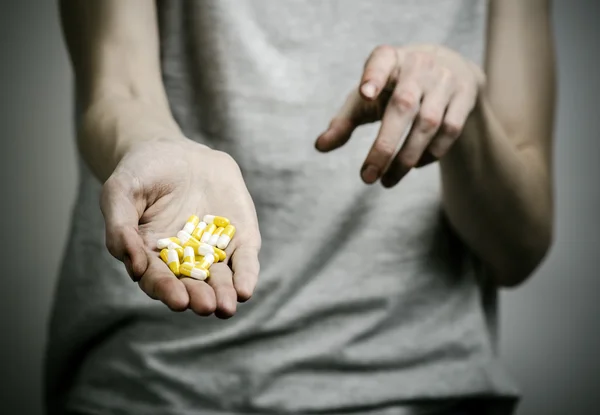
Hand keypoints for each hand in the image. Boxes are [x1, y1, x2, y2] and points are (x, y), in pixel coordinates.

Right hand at [100, 137, 260, 317]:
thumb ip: (120, 228)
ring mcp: (213, 250)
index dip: (166, 290)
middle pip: (190, 284)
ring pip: (219, 278)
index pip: (158, 279)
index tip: (177, 300)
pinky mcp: (239, 237)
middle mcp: (184, 259)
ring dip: (223, 294)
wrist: (177, 151)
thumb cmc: (142, 172)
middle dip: (198, 297)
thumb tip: (133, 266)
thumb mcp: (120, 192)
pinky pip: (244, 259)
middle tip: (205, 306)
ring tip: (226, 306)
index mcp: (151, 255)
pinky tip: (245, 290)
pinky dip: (246, 274)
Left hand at [315, 44, 484, 186]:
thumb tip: (319, 147)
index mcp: (389, 59)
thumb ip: (344, 121)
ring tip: (385, 182)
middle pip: (404, 106)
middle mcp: (419, 66)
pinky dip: (431, 153)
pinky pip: (450, 131)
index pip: (381, 62)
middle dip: (384, 146)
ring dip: (406, 158)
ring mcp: (445, 80)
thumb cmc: (394, 87)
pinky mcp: (465, 97)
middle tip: (366, 178)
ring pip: (429, 124)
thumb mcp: (367, 98)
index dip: (373, 77)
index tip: (364, 94)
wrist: (450, 67)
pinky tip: (413, 167)